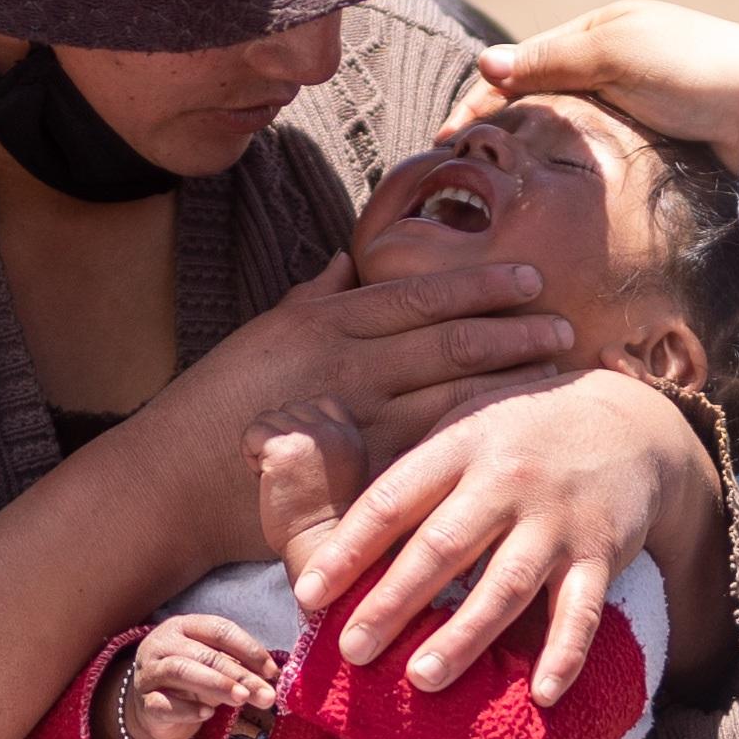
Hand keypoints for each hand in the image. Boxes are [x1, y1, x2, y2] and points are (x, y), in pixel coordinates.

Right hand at [113, 612, 282, 738]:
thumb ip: (237, 666)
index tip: (272, 671)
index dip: (248, 648)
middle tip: (265, 693)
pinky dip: (187, 709)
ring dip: (216, 684)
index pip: (218, 629)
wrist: (149, 704)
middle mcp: (162, 643)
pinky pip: (164, 703)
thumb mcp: (212, 665)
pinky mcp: (144, 702)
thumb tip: (271, 677)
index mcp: (183, 626)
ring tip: (242, 699)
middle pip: (203, 653)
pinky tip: (208, 714)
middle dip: (239, 673)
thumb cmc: (189, 679)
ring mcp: (149, 672)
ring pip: (180, 671)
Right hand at [127, 254, 572, 581]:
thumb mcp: (264, 332)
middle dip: (513, 334)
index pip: (421, 296)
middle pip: (448, 341)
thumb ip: (312, 297)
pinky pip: (425, 449)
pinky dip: (472, 439)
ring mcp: (350, 416)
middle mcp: (343, 361)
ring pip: (448, 393)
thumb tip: (346, 261)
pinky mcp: (351, 470)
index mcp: (326, 320)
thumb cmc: (216, 406)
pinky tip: (511, 434)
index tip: (531, 281)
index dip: (481, 287)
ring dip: (507, 384)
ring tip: (558, 376)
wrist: (170, 478)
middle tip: (568, 328)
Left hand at [248, 406, 362, 585]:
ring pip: (269, 418)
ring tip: (275, 478)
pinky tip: (263, 479)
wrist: (318, 551)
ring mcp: (310, 438)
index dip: (303, 425)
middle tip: (285, 474)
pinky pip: (253, 433)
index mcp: (353, 438)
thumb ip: (329, 447)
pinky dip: (250, 453)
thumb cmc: (322, 525)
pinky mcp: (283, 450)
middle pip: (291, 408)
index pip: (324, 402)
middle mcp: (335, 433)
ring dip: (263, 445)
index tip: (300, 458)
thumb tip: (292, 429)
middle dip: (281, 436)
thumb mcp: (340, 475)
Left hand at [298, 361, 703, 704]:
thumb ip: (414, 478)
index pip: (392, 501)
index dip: (348, 550)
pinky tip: (541, 695)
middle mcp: (507, 482)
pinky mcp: (602, 553)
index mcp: (461, 447)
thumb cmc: (522, 434)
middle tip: (351, 651)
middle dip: (393, 603)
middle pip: (442, 548)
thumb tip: (342, 540)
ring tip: (424, 679)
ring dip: (465, 636)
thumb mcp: (465, 428)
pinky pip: (582, 611)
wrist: (630, 421)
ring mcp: (556, 520)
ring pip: (506, 585)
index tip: (309, 596)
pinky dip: (565, 654)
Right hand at [472, 0, 738, 160]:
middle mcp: (615, 62)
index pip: (522, 61)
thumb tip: (483, 62)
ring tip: (489, 180)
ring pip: (561, 124)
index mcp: (603, 29)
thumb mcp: (617, 53)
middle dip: (493, 122)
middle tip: (456, 166)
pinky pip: (592, 148)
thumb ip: (551, 59)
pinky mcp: (653, 139)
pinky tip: (545, 183)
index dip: (480, 97)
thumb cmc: (698, 71)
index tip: (445, 139)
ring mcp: (635, 102)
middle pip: (537, 92)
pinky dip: (561, 162)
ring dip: (524, 145)